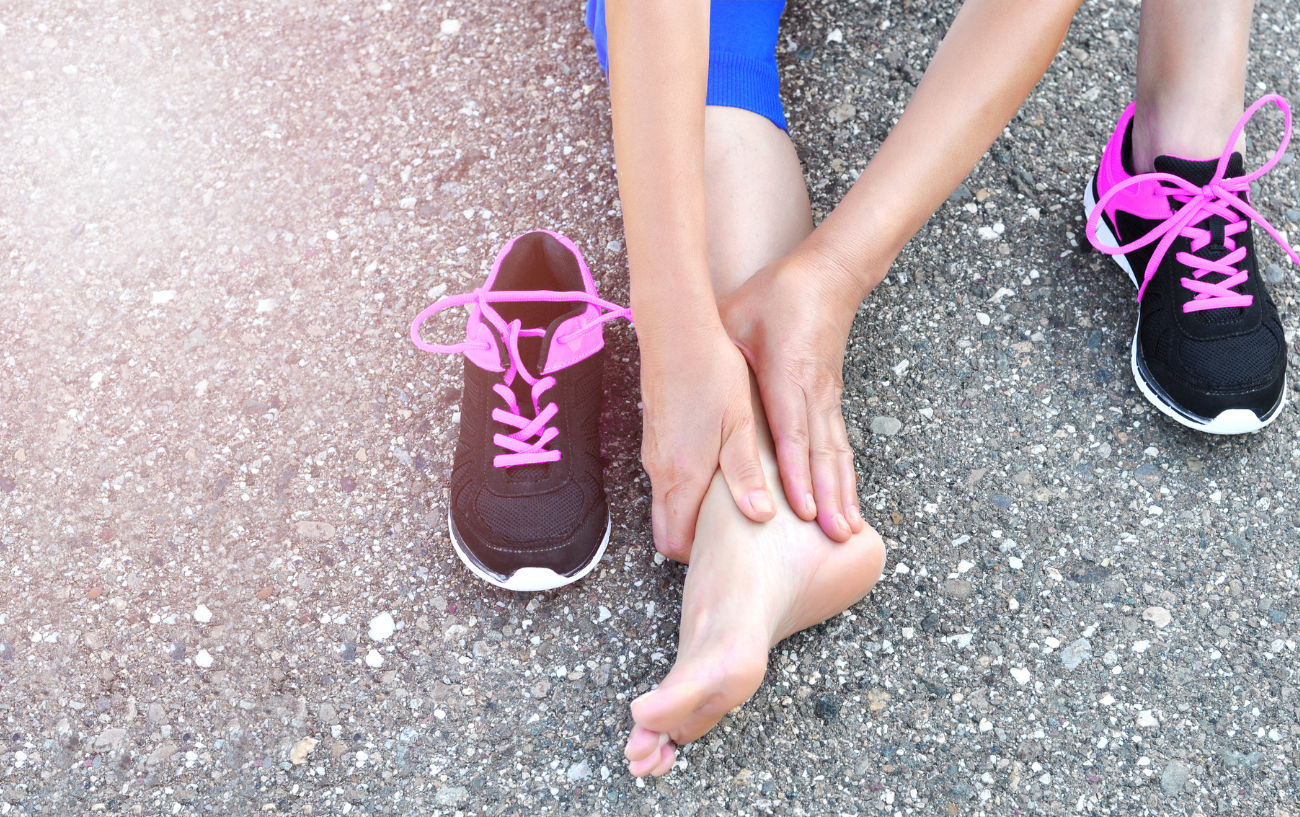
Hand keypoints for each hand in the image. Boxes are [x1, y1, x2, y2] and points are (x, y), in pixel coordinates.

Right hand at [639, 323, 776, 561]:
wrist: (675, 332)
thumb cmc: (711, 374)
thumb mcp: (739, 426)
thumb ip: (746, 475)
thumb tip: (760, 516)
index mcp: (681, 475)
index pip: (675, 543)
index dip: (698, 557)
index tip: (728, 553)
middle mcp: (660, 472)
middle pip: (667, 529)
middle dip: (694, 542)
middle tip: (732, 540)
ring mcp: (654, 455)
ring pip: (667, 504)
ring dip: (693, 514)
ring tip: (732, 509)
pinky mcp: (656, 439)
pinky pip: (667, 480)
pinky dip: (688, 490)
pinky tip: (718, 475)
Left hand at [720, 251, 865, 542]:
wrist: (827, 277)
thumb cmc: (775, 296)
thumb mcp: (737, 317)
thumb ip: (718, 349)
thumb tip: (684, 377)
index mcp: (787, 374)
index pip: (792, 431)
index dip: (796, 472)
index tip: (800, 508)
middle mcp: (813, 392)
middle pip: (822, 453)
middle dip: (828, 497)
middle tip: (836, 537)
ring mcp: (827, 398)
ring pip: (836, 453)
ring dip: (842, 494)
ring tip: (847, 532)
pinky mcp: (832, 400)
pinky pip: (840, 444)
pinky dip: (845, 477)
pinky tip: (848, 504)